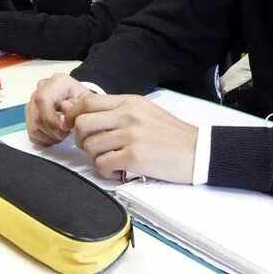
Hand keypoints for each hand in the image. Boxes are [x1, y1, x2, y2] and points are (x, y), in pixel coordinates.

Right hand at [25, 74, 92, 145]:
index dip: (50, 119)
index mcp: (56, 82)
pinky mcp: (30, 114)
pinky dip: (44, 139)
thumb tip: (65, 113)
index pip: (42, 100)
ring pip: (34, 127)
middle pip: (37, 117)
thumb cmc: (82, 100)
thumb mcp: (87, 101)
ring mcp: (33, 102)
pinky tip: (55, 135)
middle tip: (66, 134)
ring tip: (63, 134)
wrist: (78, 99)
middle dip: (53, 131)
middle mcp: (40, 90)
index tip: (63, 129)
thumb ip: (78, 106)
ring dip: (49, 136)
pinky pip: (32, 133)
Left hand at [65, 93, 197, 183]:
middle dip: (80, 139)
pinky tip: (118, 171)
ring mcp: (131, 136)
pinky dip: (105, 171)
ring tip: (109, 161)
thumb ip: (117, 111)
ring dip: (94, 158)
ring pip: (90, 146)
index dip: (73, 115)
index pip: (87, 102)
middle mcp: (128, 116)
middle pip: (82, 123)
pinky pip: (103, 165)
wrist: (198, 150)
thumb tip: (84, 114)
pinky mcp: (134, 157)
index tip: (75, 127)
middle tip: (92, 148)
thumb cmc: (171, 134)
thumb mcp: (145, 112)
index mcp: (129, 102)